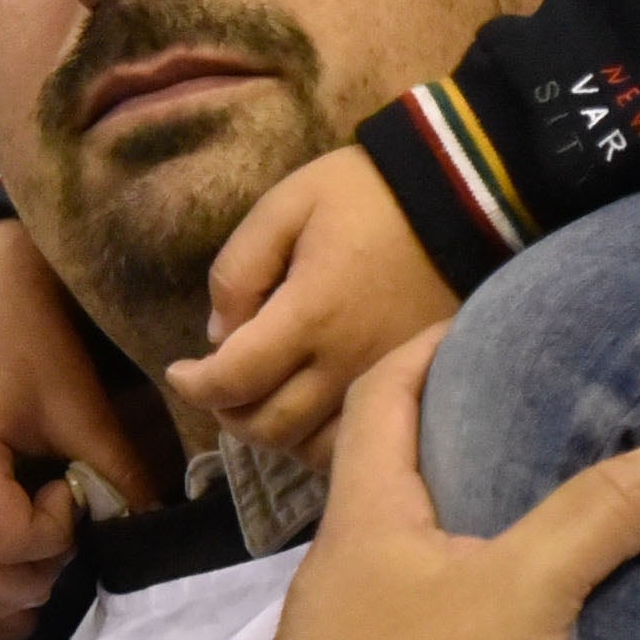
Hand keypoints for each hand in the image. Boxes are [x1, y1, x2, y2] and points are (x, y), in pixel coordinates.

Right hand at [0, 215, 159, 627]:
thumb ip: (119, 477)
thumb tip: (154, 535)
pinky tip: (5, 570)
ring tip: (34, 560)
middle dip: (26, 580)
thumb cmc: (36, 338)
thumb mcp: (85, 407)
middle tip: (61, 541)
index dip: (58, 534)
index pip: (11, 543)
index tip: (72, 490)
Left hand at [173, 144, 459, 464]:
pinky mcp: (414, 385)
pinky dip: (319, 441)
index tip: (178, 372)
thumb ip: (239, 270)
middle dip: (227, 413)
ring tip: (257, 400)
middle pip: (268, 426)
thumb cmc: (366, 194)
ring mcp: (383, 382)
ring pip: (311, 446)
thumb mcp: (286, 205)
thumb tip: (218, 336)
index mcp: (311, 316)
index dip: (194, 386)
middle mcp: (347, 364)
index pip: (234, 380)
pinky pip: (357, 441)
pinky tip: (308, 413)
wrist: (462, 195)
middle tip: (216, 387)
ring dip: (271, 433)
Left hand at [238, 330, 639, 639]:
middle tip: (506, 435)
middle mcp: (325, 572)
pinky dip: (422, 614)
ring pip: (377, 566)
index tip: (469, 327)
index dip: (424, 351)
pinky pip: (376, 635)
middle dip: (437, 452)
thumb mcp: (524, 592)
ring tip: (501, 542)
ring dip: (431, 544)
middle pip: (376, 483)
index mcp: (360, 519)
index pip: (383, 399)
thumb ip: (600, 520)